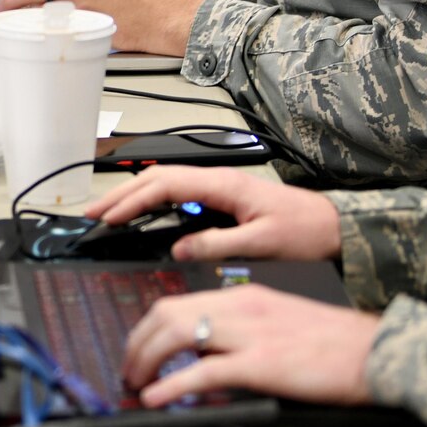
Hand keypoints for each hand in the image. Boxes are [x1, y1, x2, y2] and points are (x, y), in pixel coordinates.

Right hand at [86, 166, 341, 263]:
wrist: (335, 227)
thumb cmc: (306, 231)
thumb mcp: (262, 243)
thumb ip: (218, 243)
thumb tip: (178, 248)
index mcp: (224, 185)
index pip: (165, 185)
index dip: (132, 200)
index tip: (109, 217)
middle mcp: (218, 180)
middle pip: (157, 179)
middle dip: (120, 194)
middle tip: (91, 213)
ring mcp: (219, 187)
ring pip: (164, 184)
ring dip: (132, 196)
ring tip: (106, 212)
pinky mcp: (222, 197)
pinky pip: (177, 193)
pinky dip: (151, 201)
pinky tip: (140, 213)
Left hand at [121, 285, 379, 407]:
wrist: (378, 351)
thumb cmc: (336, 345)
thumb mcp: (280, 324)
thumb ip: (242, 333)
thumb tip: (205, 358)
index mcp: (245, 297)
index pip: (178, 303)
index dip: (147, 329)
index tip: (137, 351)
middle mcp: (241, 307)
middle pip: (166, 314)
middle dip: (136, 344)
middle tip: (128, 372)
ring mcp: (250, 334)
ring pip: (176, 335)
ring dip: (145, 361)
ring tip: (137, 385)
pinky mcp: (262, 364)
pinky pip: (204, 372)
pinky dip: (173, 386)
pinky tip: (158, 399)